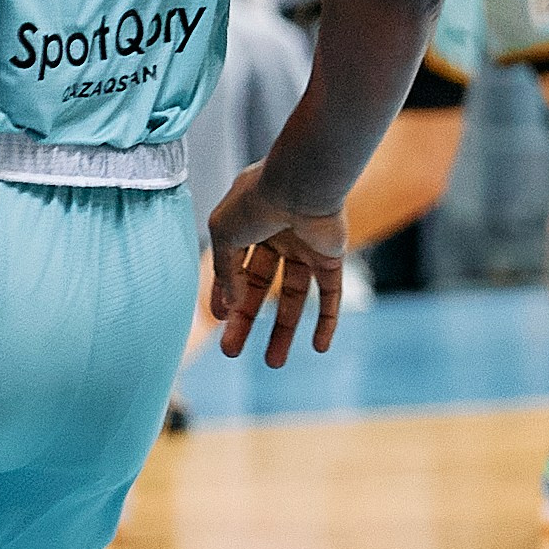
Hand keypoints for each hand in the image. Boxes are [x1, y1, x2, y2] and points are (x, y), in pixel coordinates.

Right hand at [208, 159, 347, 363]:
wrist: (301, 185)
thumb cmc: (256, 202)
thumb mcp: (224, 234)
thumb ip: (225, 270)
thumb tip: (231, 304)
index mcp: (247, 222)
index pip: (233, 265)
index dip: (224, 293)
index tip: (217, 320)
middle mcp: (275, 234)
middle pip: (259, 286)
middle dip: (246, 320)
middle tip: (232, 352)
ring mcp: (304, 246)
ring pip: (293, 296)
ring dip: (283, 330)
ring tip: (272, 363)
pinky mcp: (331, 257)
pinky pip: (329, 294)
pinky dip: (326, 322)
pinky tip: (318, 349)